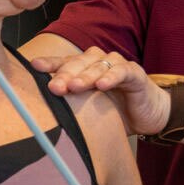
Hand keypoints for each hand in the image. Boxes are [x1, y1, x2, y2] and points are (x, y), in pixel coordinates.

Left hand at [29, 47, 171, 137]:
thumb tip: (42, 121)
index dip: (50, 64)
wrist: (149, 115)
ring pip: (98, 65)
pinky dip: (112, 77)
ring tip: (75, 86)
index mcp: (84, 69)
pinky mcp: (134, 73)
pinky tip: (103, 85)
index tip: (34, 67)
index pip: (64, 63)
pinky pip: (122, 72)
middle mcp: (98, 62)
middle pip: (78, 63)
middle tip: (55, 87)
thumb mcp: (89, 112)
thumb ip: (70, 110)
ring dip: (85, 76)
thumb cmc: (116, 112)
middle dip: (65, 74)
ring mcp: (117, 66)